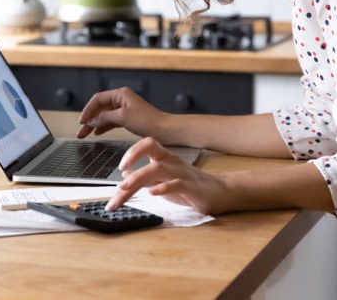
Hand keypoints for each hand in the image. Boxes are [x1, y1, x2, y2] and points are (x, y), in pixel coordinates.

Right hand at [76, 87, 167, 139]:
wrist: (165, 130)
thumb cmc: (148, 121)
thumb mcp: (123, 117)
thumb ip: (105, 117)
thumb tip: (92, 120)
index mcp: (121, 94)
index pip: (98, 99)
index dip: (88, 110)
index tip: (82, 121)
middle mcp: (122, 100)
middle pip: (100, 108)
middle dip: (89, 119)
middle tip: (80, 131)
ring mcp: (124, 109)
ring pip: (104, 116)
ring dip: (94, 125)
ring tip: (85, 135)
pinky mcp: (128, 119)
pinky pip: (111, 121)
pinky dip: (103, 127)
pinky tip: (97, 133)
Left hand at [105, 137, 227, 213]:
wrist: (219, 192)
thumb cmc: (190, 186)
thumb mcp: (163, 180)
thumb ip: (145, 177)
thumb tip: (124, 173)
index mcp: (165, 158)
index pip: (148, 143)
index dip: (133, 151)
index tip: (120, 165)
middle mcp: (172, 162)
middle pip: (150, 154)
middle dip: (131, 164)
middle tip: (117, 184)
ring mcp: (182, 174)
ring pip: (158, 168)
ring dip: (139, 177)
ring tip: (125, 187)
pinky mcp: (191, 188)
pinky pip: (176, 184)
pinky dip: (163, 188)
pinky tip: (152, 193)